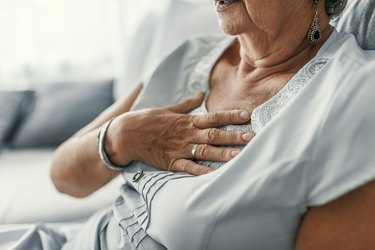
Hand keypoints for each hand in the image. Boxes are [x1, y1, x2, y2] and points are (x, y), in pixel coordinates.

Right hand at [105, 93, 253, 174]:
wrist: (126, 134)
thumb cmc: (148, 119)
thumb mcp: (168, 109)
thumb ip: (187, 104)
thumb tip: (201, 93)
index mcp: (187, 120)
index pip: (214, 117)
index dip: (231, 116)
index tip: (247, 116)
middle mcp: (186, 134)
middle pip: (214, 135)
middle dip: (233, 136)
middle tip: (251, 137)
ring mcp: (179, 149)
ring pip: (205, 152)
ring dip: (222, 154)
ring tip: (239, 155)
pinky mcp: (171, 162)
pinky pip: (189, 168)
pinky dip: (201, 172)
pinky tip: (215, 175)